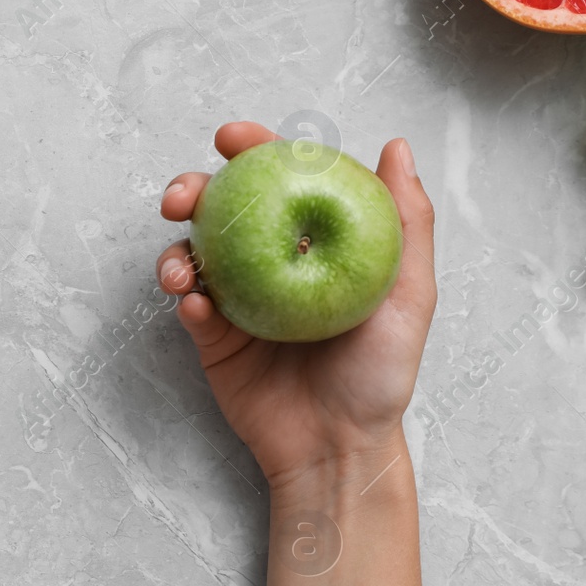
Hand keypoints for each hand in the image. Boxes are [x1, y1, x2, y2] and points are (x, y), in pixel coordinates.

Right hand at [156, 123, 435, 487]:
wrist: (341, 447)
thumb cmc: (380, 375)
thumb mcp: (409, 295)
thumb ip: (405, 221)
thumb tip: (395, 148)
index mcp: (313, 242)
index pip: (278, 180)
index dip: (253, 149)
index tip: (232, 138)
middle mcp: (270, 263)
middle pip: (222, 209)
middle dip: (192, 189)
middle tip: (183, 196)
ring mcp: (237, 300)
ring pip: (193, 253)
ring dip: (176, 248)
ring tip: (181, 266)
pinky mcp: (212, 339)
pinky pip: (190, 308)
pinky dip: (185, 298)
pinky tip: (195, 303)